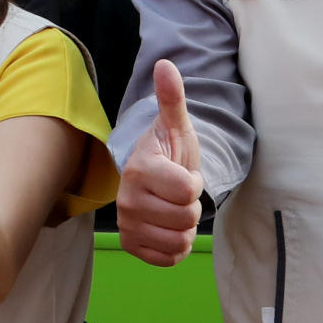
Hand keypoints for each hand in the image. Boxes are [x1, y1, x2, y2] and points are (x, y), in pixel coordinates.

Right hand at [116, 58, 204, 265]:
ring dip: (185, 228)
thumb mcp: (176, 126)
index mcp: (140, 170)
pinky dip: (176, 247)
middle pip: (186, 217)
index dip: (195, 182)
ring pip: (180, 240)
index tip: (182, 173)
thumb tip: (165, 64)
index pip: (188, 190)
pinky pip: (170, 258)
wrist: (151, 180)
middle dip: (190, 206)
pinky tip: (167, 227)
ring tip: (173, 209)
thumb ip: (172, 98)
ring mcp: (128, 224)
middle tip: (178, 194)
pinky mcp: (132, 245)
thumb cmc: (169, 153)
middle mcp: (127, 200)